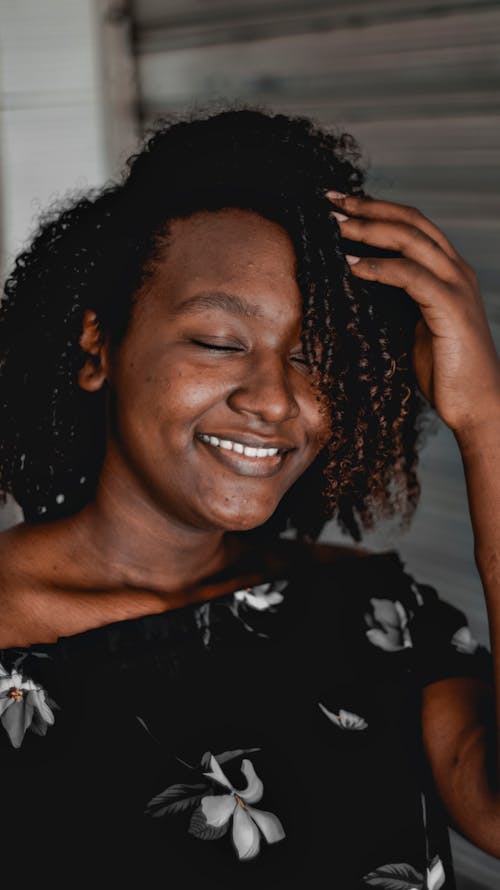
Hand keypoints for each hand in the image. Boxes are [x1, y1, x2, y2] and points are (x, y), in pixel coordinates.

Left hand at [326, 192, 499, 435]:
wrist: (477, 404)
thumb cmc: (444, 370)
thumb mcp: (414, 326)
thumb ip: (396, 301)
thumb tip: (357, 285)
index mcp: (448, 271)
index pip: (412, 225)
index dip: (377, 209)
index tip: (340, 204)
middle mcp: (457, 270)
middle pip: (411, 221)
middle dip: (368, 207)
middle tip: (331, 201)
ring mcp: (457, 286)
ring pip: (411, 240)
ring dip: (369, 229)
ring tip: (336, 226)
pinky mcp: (452, 308)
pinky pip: (411, 276)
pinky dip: (379, 267)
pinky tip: (353, 266)